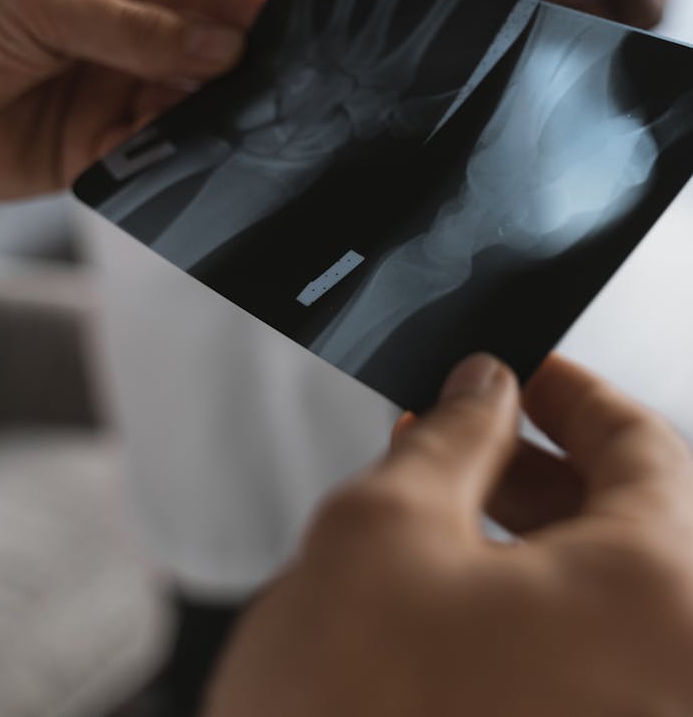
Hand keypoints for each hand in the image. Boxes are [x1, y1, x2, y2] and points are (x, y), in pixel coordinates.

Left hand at [0, 0, 266, 200]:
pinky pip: (149, 150)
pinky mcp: (99, 149)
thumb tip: (221, 43)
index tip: (279, 21)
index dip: (237, 0)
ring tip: (218, 118)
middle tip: (266, 80)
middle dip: (232, 64)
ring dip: (202, 112)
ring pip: (182, 103)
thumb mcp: (43, 7)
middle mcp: (123, 37)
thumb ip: (135, 29)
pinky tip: (161, 145)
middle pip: (201, 48)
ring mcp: (113, 93)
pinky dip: (161, 152)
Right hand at [205, 354, 692, 716]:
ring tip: (446, 494)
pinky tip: (456, 579)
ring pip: (605, 588)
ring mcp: (631, 714)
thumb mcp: (386, 525)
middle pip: (635, 518)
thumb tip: (485, 388)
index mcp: (655, 600)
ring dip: (531, 526)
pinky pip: (583, 650)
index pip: (646, 445)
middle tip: (470, 425)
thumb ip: (454, 433)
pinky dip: (529, 598)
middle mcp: (669, 673)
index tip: (524, 369)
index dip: (572, 389)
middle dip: (541, 458)